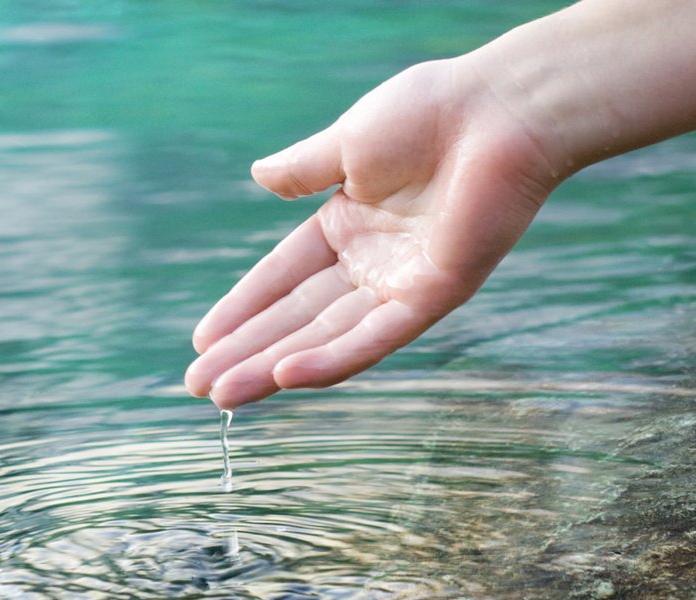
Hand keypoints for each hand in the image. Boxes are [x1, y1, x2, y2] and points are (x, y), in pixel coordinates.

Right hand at [185, 60, 560, 407]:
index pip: (283, 276)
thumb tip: (258, 175)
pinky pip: (374, 337)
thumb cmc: (430, 112)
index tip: (203, 339)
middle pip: (297, 316)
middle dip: (247, 350)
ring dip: (274, 365)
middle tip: (198, 385)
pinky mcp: (433, 296)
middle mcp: (372, 261)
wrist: (497, 111)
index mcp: (349, 222)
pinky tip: (286, 375)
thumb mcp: (346, 142)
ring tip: (224, 393)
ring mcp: (401, 283)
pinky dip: (331, 358)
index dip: (243, 307)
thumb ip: (303, 169)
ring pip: (326, 336)